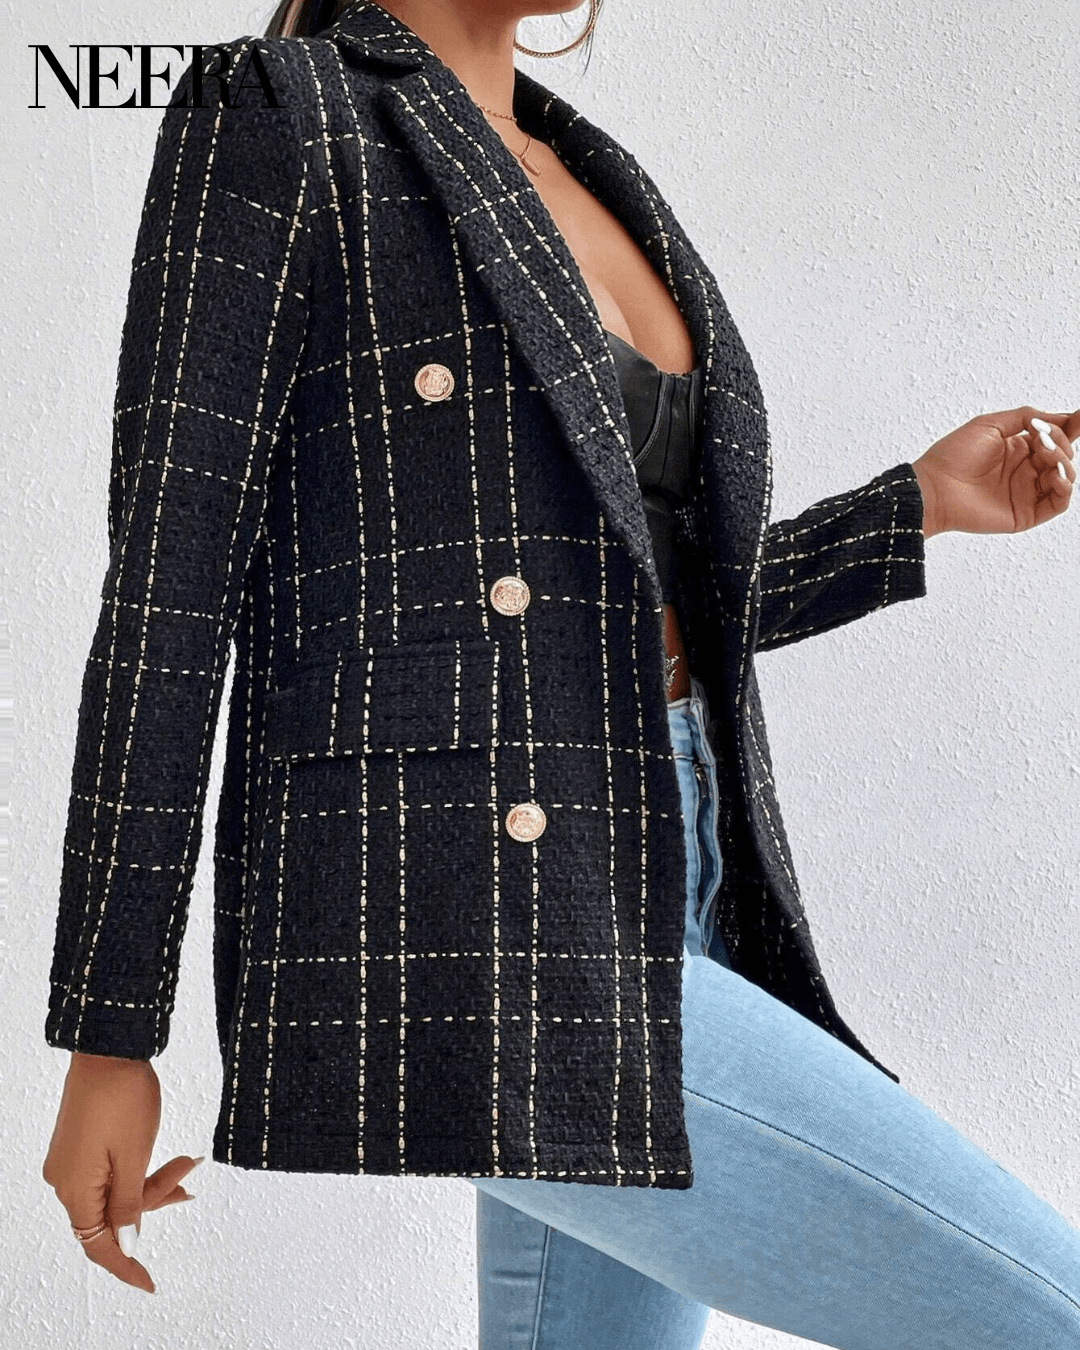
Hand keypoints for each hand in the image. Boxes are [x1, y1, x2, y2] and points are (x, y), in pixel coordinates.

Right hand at [41, 1052, 201, 1294]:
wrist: (108, 1046)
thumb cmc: (121, 1096)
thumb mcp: (133, 1156)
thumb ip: (129, 1205)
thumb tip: (126, 1244)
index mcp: (74, 1189)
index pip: (98, 1247)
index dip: (126, 1267)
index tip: (150, 1284)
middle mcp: (65, 1180)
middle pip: (110, 1217)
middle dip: (153, 1203)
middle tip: (187, 1176)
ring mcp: (71, 1161)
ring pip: (114, 1193)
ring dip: (151, 1183)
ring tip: (186, 1163)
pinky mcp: (80, 1144)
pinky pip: (110, 1173)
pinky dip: (138, 1171)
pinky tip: (168, 1160)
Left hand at [911, 406, 1077, 536]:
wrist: (934, 487)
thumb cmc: (952, 457)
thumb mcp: (990, 424)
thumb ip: (1026, 417)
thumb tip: (1057, 418)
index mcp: (1018, 449)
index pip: (1054, 438)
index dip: (1071, 427)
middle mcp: (1025, 470)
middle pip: (1062, 455)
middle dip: (1061, 443)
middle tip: (1044, 439)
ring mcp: (1026, 492)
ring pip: (1064, 478)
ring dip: (1063, 463)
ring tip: (1046, 454)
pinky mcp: (1025, 514)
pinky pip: (1057, 503)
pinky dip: (1064, 488)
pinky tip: (1055, 476)